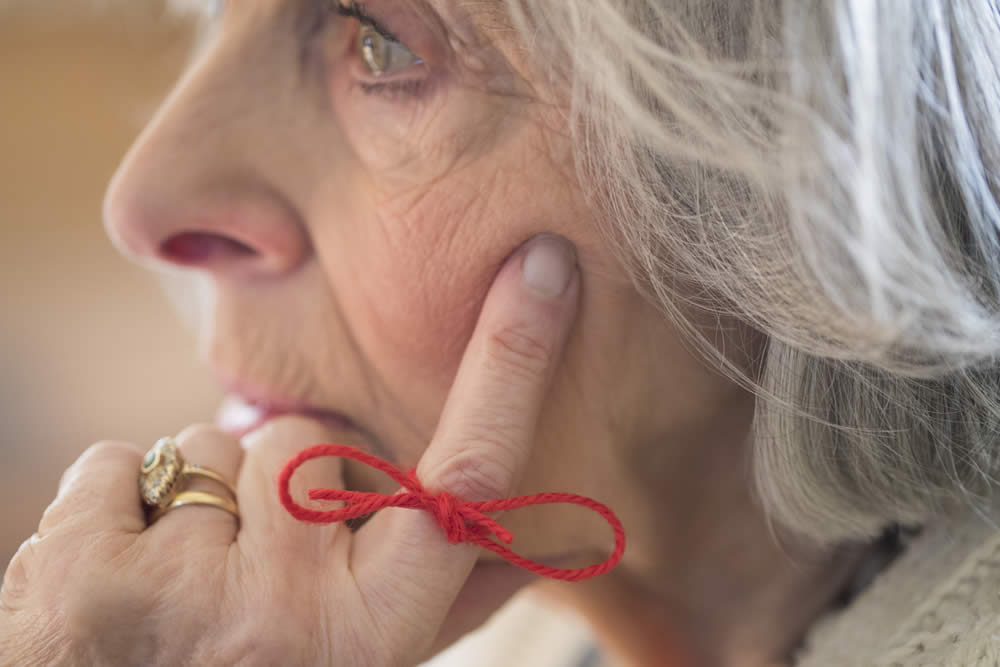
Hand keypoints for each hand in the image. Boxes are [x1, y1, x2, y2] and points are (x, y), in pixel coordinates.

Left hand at [1, 235, 579, 666]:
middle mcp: (288, 612)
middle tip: (255, 567)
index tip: (544, 266)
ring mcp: (183, 590)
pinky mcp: (84, 571)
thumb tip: (544, 549)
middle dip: (279, 480)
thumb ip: (449, 601)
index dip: (513, 360)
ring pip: (209, 445)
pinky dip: (115, 504)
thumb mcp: (371, 658)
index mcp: (375, 629)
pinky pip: (116, 462)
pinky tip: (122, 573)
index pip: (468, 472)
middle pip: (305, 437)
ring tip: (188, 579)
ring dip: (200, 498)